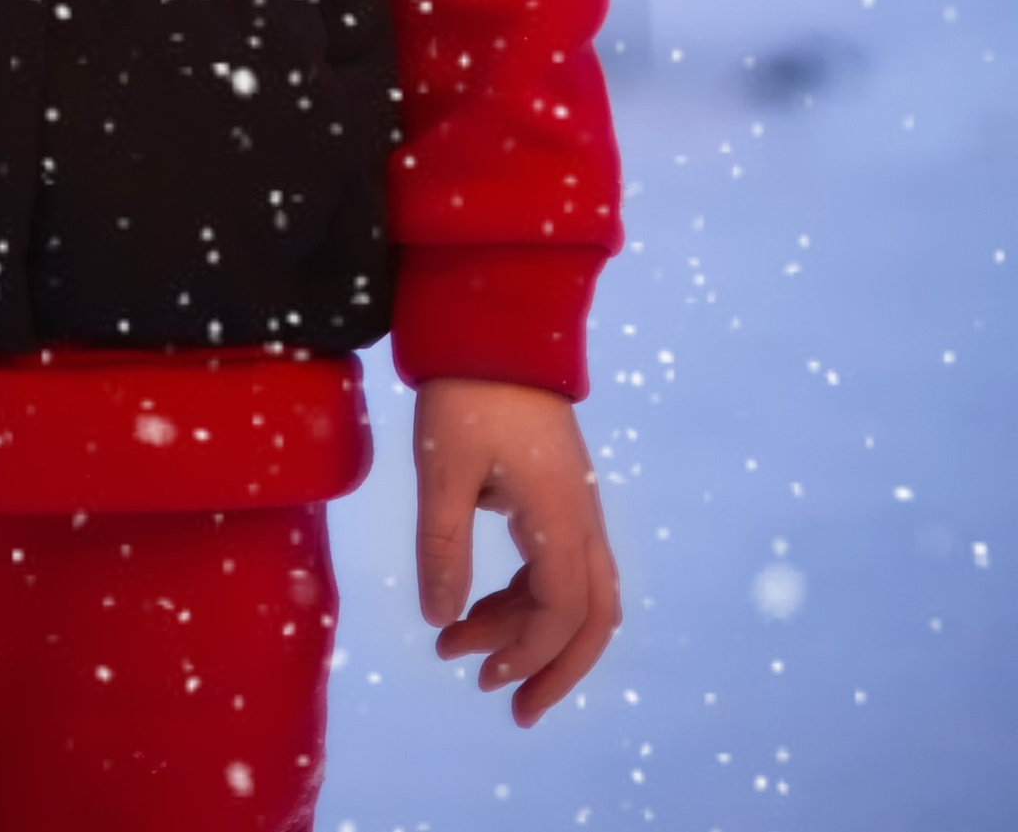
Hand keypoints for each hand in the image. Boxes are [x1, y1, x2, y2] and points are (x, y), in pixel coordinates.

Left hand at [414, 378, 619, 726]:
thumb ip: (442, 546)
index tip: (478, 672)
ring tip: (466, 655)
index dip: (526, 653)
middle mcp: (583, 519)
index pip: (562, 611)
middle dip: (555, 670)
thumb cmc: (467, 392)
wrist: (497, 326)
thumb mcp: (442, 469)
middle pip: (593, 619)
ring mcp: (578, 508)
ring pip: (579, 596)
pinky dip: (527, 600)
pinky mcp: (563, 498)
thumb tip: (440, 620)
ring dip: (533, 635)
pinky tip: (480, 609)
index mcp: (561, 515)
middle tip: (510, 707)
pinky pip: (560, 568)